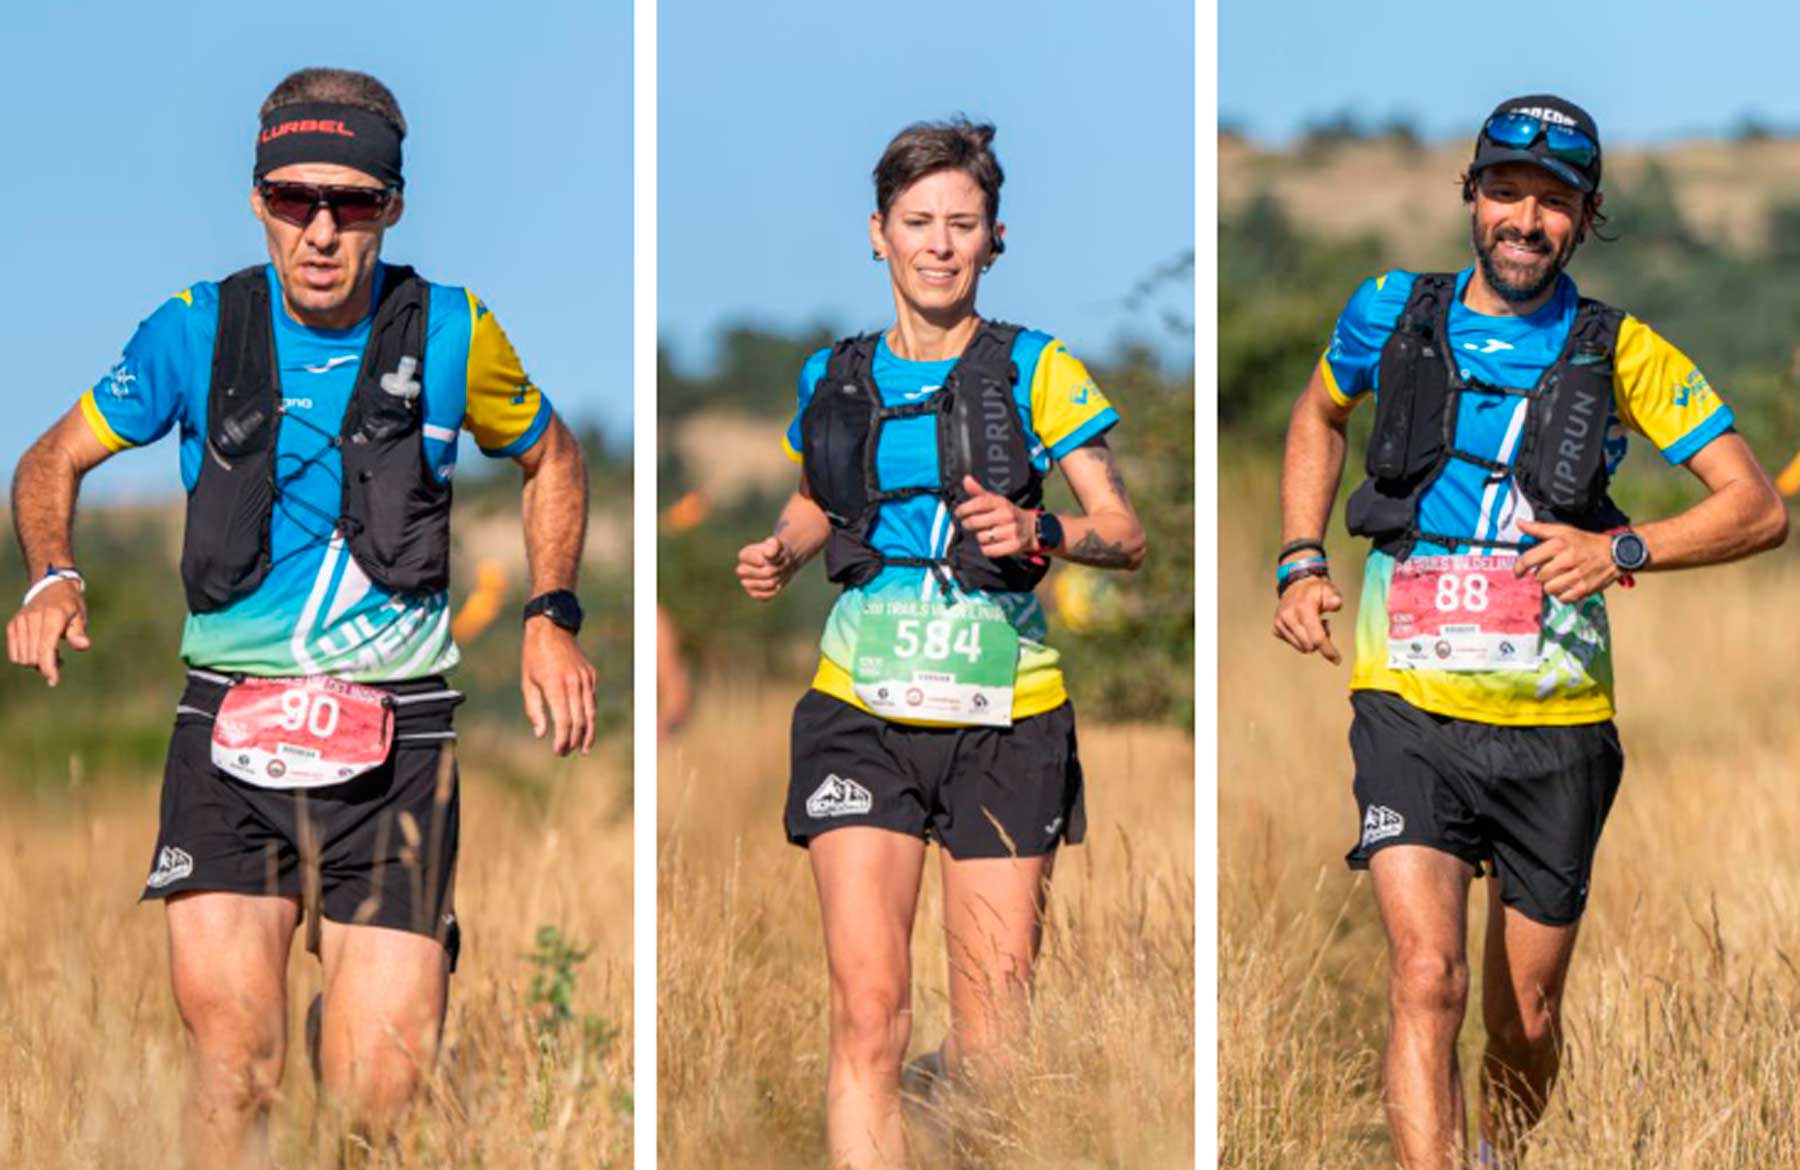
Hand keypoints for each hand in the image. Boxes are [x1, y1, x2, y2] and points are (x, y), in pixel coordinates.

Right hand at [6, 579, 89, 686]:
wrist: (51, 587)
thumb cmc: (70, 605)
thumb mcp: (80, 616)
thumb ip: (79, 633)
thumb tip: (83, 646)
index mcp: (53, 616)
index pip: (45, 649)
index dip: (49, 668)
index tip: (54, 681)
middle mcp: (33, 618)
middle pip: (34, 657)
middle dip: (47, 665)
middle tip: (60, 658)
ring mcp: (20, 622)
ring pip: (23, 658)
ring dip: (36, 662)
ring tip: (50, 652)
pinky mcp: (12, 625)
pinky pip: (14, 654)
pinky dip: (25, 658)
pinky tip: (38, 650)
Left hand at [521, 617, 597, 755]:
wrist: (551, 628)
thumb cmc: (534, 657)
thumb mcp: (527, 682)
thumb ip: (535, 710)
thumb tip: (541, 734)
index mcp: (555, 685)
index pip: (564, 720)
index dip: (562, 739)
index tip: (558, 751)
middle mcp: (573, 682)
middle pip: (579, 720)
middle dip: (574, 740)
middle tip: (566, 752)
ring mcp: (585, 678)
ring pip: (591, 713)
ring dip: (588, 733)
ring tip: (584, 748)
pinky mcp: (591, 675)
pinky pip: (592, 700)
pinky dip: (589, 715)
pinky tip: (585, 726)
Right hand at [736, 535, 798, 599]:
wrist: (781, 563)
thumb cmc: (777, 552)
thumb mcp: (777, 544)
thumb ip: (774, 545)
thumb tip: (768, 555)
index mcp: (744, 555)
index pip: (745, 557)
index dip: (759, 558)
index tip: (770, 556)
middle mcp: (742, 570)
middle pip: (759, 572)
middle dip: (771, 569)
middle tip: (778, 566)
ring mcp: (746, 583)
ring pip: (764, 584)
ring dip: (777, 579)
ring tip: (780, 573)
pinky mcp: (753, 593)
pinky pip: (765, 595)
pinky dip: (775, 590)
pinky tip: (777, 584)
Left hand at [953, 476, 1034, 557]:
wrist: (1031, 528)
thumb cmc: (1007, 513)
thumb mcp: (995, 500)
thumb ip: (978, 492)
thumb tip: (966, 479)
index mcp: (1001, 502)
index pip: (978, 503)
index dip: (964, 509)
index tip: (958, 513)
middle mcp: (1007, 515)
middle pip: (975, 522)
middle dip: (967, 524)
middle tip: (969, 524)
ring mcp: (1012, 530)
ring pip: (981, 537)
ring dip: (979, 537)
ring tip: (985, 534)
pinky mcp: (1014, 545)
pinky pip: (989, 550)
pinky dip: (986, 549)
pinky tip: (989, 544)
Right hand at [1272, 574, 1343, 664]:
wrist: (1295, 584)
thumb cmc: (1315, 590)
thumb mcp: (1329, 590)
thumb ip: (1334, 599)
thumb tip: (1334, 605)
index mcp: (1303, 608)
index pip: (1316, 637)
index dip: (1328, 650)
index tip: (1337, 660)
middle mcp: (1288, 617)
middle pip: (1309, 646)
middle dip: (1321, 642)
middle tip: (1325, 625)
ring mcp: (1280, 623)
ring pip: (1302, 647)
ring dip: (1311, 641)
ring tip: (1314, 624)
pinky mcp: (1276, 628)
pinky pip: (1294, 644)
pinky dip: (1302, 639)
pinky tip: (1304, 626)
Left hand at [1513, 520, 1618, 602]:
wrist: (1614, 554)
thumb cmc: (1585, 542)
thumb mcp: (1563, 531)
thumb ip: (1538, 528)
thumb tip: (1519, 523)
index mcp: (1558, 544)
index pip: (1528, 560)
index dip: (1519, 568)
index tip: (1518, 572)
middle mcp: (1566, 560)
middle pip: (1539, 576)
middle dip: (1542, 574)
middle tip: (1553, 568)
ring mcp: (1575, 576)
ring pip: (1548, 589)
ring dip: (1551, 585)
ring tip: (1561, 576)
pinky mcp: (1583, 589)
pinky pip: (1561, 598)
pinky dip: (1562, 594)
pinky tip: (1568, 585)